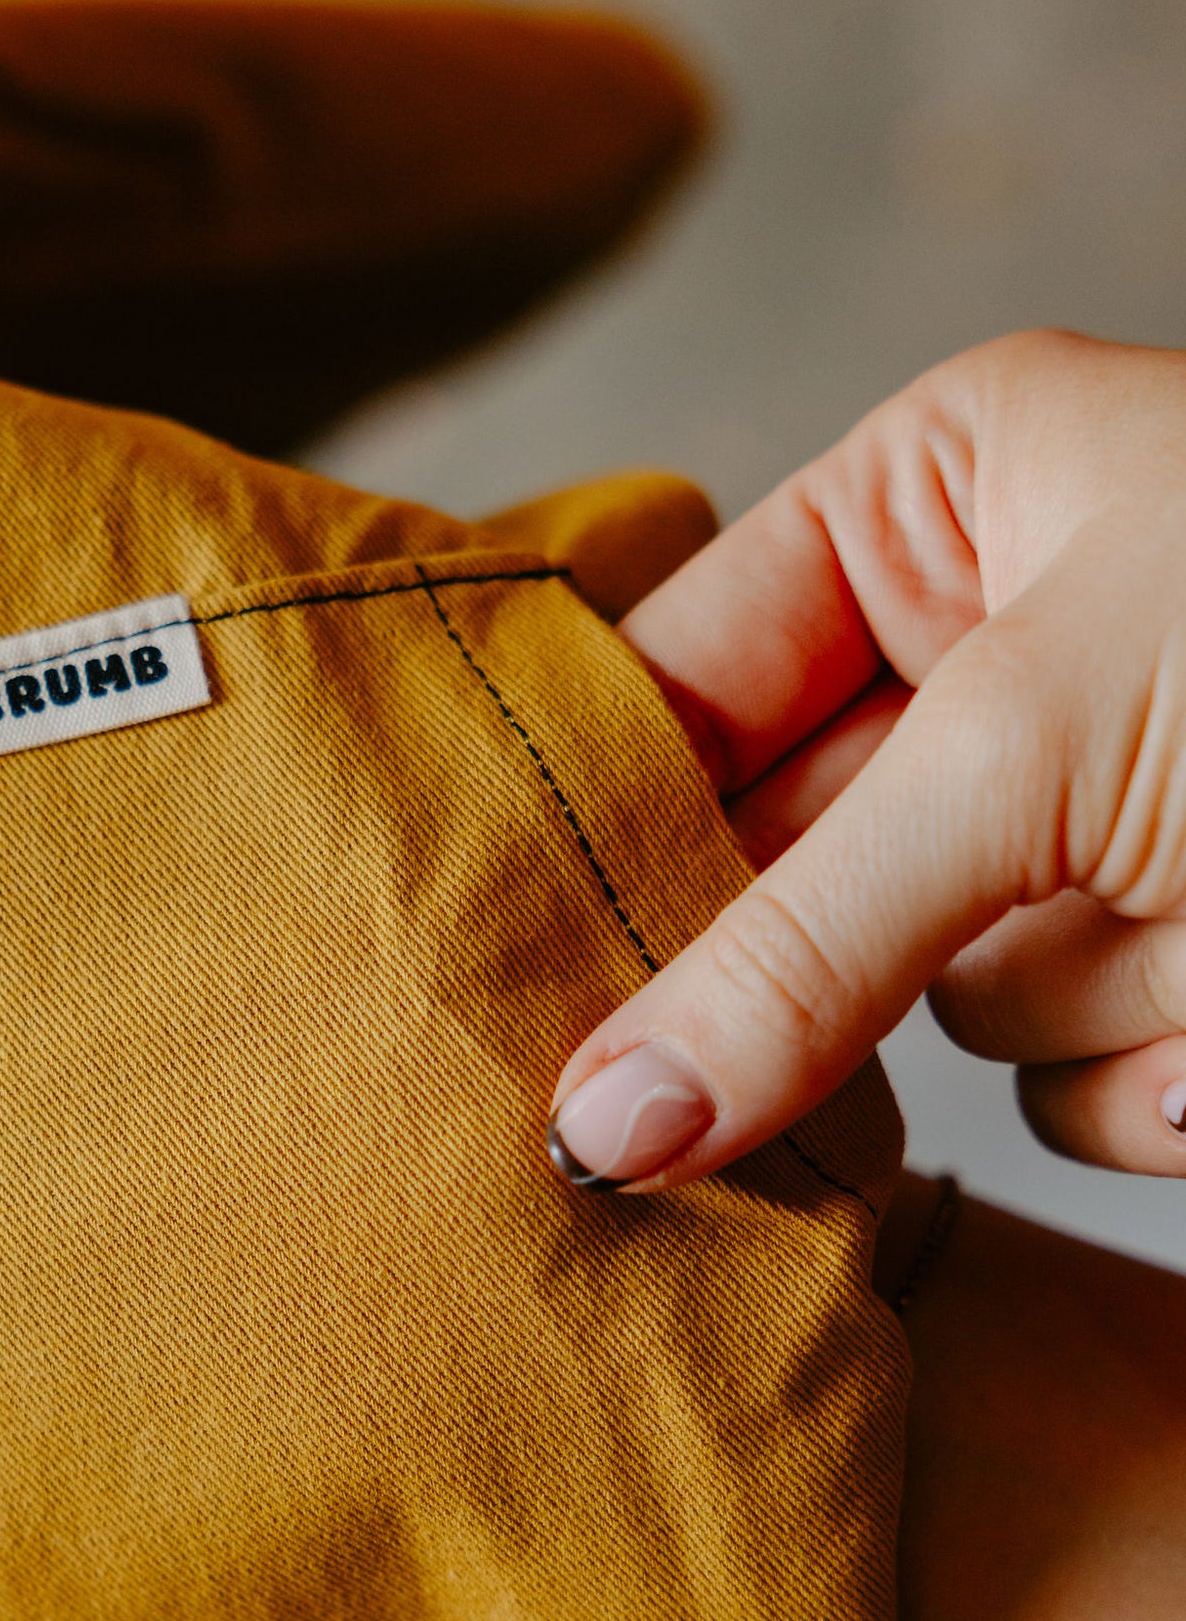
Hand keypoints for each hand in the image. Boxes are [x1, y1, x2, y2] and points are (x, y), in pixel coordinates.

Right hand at [547, 329, 1185, 1188]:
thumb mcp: (1043, 748)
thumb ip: (795, 942)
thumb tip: (594, 1121)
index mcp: (951, 499)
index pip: (685, 672)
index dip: (600, 816)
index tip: (501, 954)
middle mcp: (1007, 660)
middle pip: (787, 869)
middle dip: (832, 946)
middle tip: (780, 1011)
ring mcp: (1091, 835)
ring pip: (934, 1011)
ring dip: (1068, 998)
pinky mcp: (1178, 988)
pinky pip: (1066, 1098)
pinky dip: (1164, 1074)